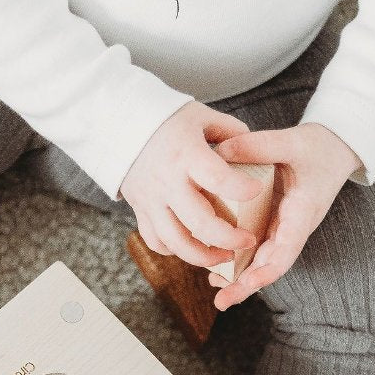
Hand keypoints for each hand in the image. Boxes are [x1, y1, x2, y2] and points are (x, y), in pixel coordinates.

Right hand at [120, 102, 263, 267]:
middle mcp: (168, 183)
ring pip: (176, 242)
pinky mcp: (142, 212)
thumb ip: (232, 132)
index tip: (258, 191)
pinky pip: (157, 241)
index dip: (241, 188)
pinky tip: (194, 248)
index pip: (217, 178)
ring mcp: (152, 202)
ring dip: (203, 256)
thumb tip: (257, 151)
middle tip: (249, 241)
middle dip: (229, 238)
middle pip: (199, 222)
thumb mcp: (201, 117)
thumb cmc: (166, 121)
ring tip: (225, 257)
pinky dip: (175, 251)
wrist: (117, 128)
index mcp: (186, 155)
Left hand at [208, 122, 361, 309]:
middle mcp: (294, 227)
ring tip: (217, 293)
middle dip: (247, 285)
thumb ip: (259, 146)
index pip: (288, 248)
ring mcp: (284, 229)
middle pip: (272, 264)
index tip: (250, 283)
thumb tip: (221, 151)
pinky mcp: (275, 225)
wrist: (336, 149)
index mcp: (303, 211)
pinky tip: (216, 272)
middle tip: (222, 302)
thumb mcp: (293, 140)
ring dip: (240, 279)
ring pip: (263, 261)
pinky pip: (257, 249)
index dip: (269, 268)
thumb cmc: (319, 147)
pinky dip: (239, 262)